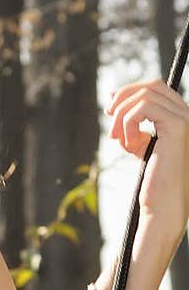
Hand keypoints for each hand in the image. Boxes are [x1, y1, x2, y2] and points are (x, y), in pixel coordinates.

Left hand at [105, 77, 188, 246]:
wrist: (163, 203)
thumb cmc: (153, 180)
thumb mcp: (142, 146)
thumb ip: (135, 126)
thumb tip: (115, 105)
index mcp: (181, 118)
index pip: (157, 89)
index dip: (131, 90)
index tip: (110, 105)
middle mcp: (188, 115)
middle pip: (152, 86)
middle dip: (124, 97)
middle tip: (108, 116)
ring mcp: (185, 119)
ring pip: (144, 96)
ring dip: (122, 114)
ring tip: (116, 138)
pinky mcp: (178, 127)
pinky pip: (142, 108)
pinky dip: (127, 122)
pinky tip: (128, 144)